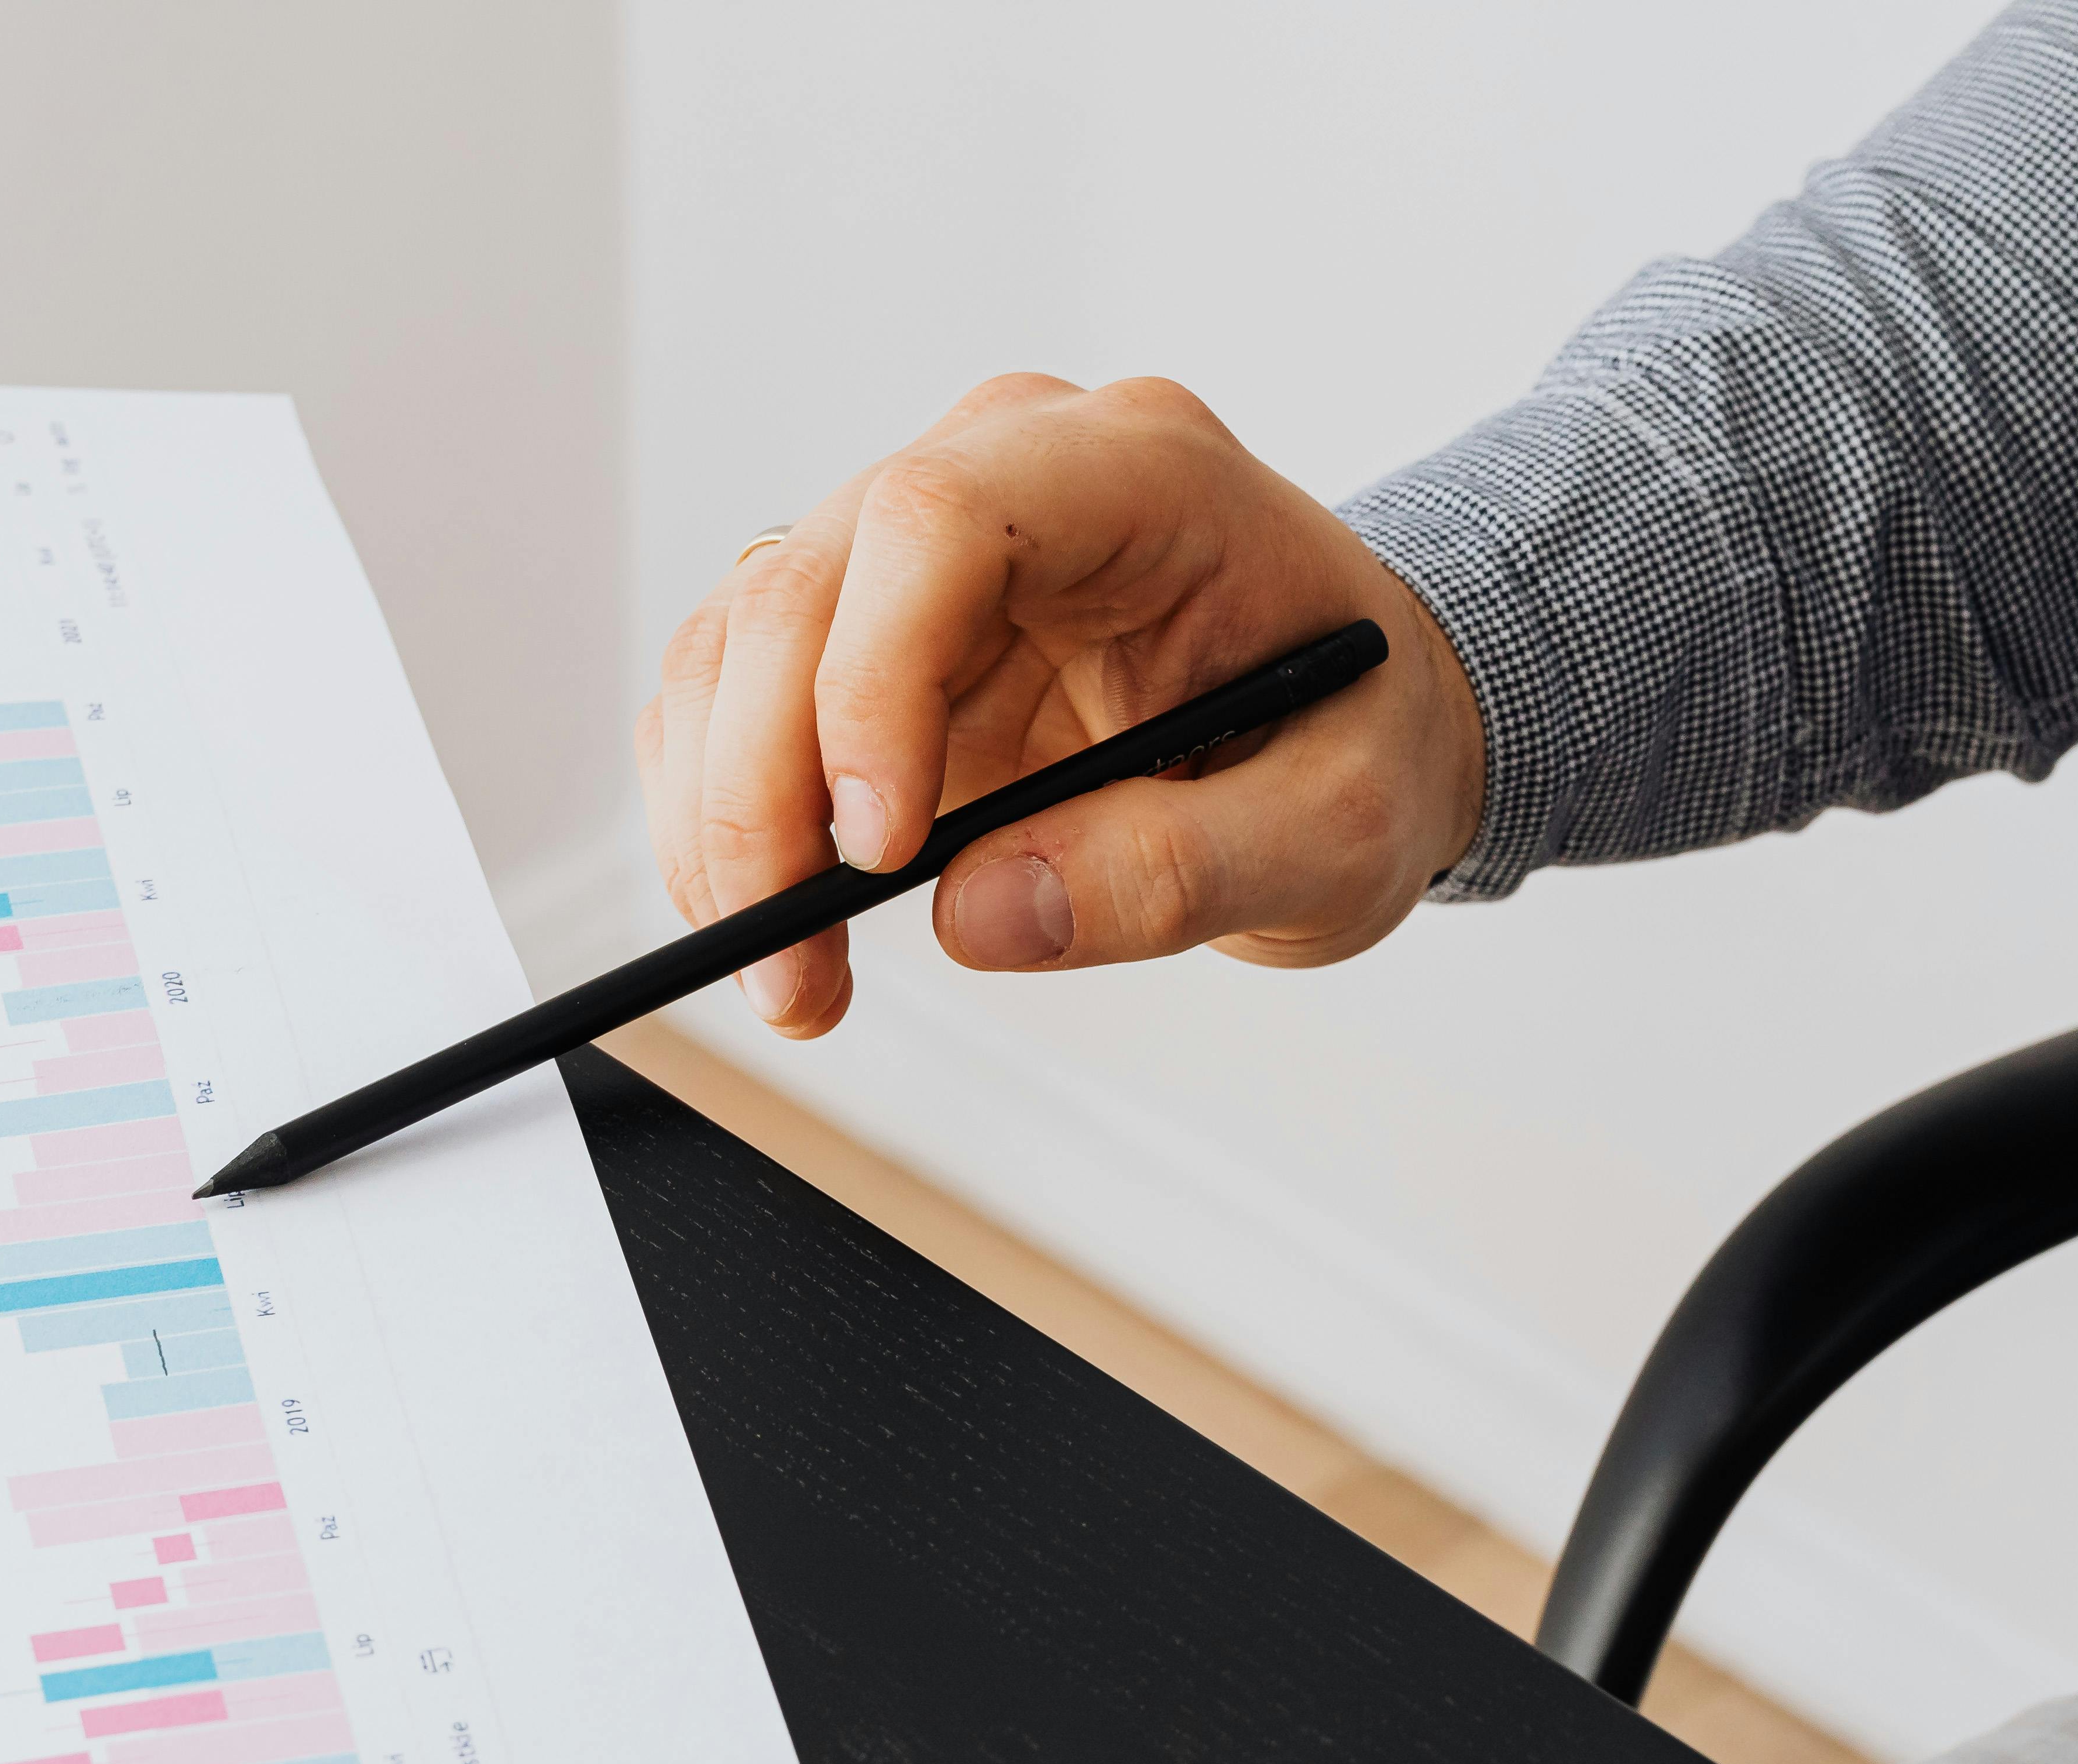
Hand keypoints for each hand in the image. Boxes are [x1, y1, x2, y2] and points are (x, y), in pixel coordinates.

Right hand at [640, 374, 1485, 1035]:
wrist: (1356, 718)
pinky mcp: (865, 632)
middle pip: (800, 587)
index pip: (933, 519)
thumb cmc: (1357, 737)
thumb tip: (976, 914)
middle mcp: (1003, 475)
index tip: (881, 854)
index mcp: (1135, 474)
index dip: (869, 684)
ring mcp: (916, 550)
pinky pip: (738, 701)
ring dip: (720, 822)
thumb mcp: (1337, 831)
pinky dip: (722, 819)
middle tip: (789, 966)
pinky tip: (778, 920)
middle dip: (760, 793)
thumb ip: (1177, 870)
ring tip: (790, 976)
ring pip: (737, 645)